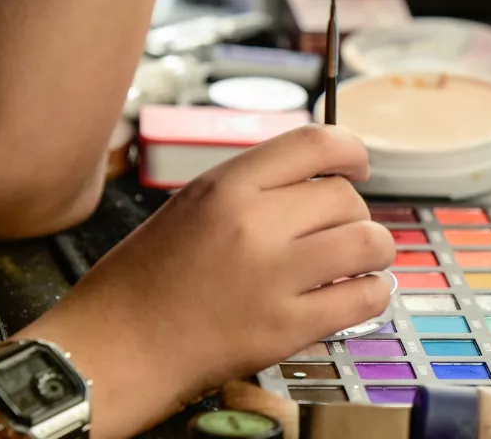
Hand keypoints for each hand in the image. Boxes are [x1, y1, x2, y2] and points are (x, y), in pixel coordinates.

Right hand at [18, 125, 394, 437]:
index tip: (358, 166)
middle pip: (347, 198)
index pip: (316, 143)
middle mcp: (254, 225)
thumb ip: (254, 188)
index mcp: (227, 187)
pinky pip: (364, 298)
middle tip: (340, 233)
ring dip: (374, 252)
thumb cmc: (146, 280)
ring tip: (359, 263)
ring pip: (368, 243)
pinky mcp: (286, 327)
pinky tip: (357, 294)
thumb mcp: (192, 206)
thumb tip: (320, 180)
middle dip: (353, 215)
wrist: (116, 347)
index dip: (351, 150)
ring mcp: (273, 277)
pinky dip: (372, 294)